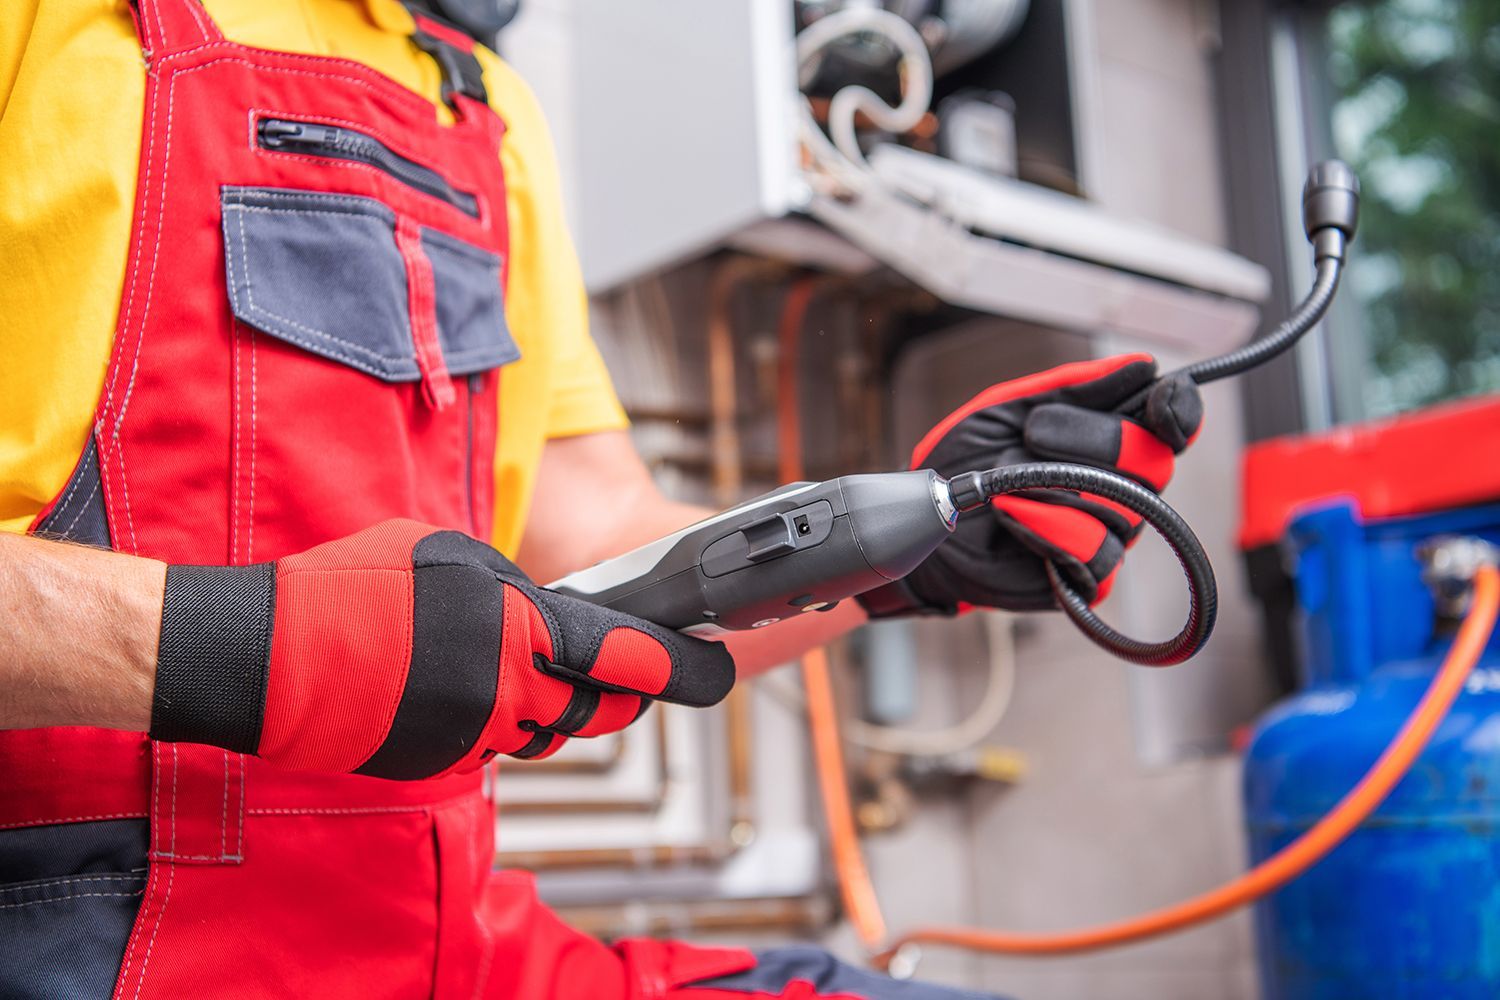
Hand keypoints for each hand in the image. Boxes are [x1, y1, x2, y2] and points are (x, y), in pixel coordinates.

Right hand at [149, 519, 734, 778]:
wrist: (271, 658)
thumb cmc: (355, 590)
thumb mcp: (451, 554)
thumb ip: (516, 589)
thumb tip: (549, 611)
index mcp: (525, 629)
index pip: (634, 660)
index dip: (683, 669)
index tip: (714, 668)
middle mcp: (514, 692)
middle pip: (602, 709)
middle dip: (622, 692)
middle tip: (622, 670)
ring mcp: (478, 736)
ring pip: (549, 729)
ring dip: (549, 702)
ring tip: (505, 661)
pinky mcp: (445, 764)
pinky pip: (495, 745)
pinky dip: (493, 718)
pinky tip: (451, 684)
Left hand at [857, 354, 1201, 615]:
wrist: (929, 520)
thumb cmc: (969, 462)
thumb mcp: (1010, 407)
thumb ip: (1071, 386)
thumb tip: (1140, 366)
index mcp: (1112, 438)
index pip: (1173, 422)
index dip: (1179, 409)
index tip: (1162, 399)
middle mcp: (1123, 487)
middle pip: (1154, 462)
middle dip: (1091, 440)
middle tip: (1033, 434)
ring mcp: (1109, 534)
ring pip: (1120, 509)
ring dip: (1052, 487)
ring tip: (1005, 482)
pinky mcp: (1087, 578)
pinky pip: (1094, 552)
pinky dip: (1045, 528)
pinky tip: (1012, 517)